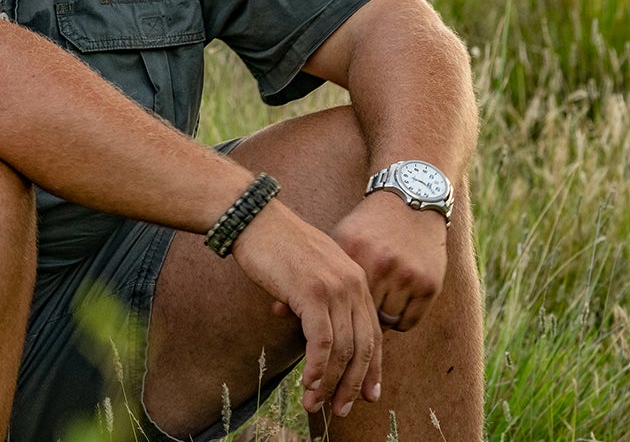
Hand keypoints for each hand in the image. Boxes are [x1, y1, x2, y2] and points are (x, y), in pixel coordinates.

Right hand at [230, 201, 382, 418]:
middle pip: (364, 346)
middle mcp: (353, 284)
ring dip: (330, 383)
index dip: (373, 368)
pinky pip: (321, 342)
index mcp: (356, 279)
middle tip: (341, 409)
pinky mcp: (312, 293)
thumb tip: (315, 336)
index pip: (373, 332)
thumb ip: (320, 300)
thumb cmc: (277, 245)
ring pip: (343, 349)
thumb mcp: (310, 272)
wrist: (256, 219)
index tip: (368, 395)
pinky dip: (317, 367)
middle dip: (354, 384)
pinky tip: (308, 382)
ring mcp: (335, 288)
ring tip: (316, 404)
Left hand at [334, 190, 449, 333]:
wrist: (412, 202)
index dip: (336, 310)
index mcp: (354, 251)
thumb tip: (282, 310)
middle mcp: (382, 264)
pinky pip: (409, 322)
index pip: (337, 300)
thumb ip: (320, 271)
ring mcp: (407, 275)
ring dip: (381, 317)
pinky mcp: (429, 285)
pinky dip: (401, 319)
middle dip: (359, 316)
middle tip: (358, 311)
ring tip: (379, 301)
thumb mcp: (342, 236)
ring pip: (387, 321)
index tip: (335, 311)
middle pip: (362, 314)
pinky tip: (396, 304)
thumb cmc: (371, 225)